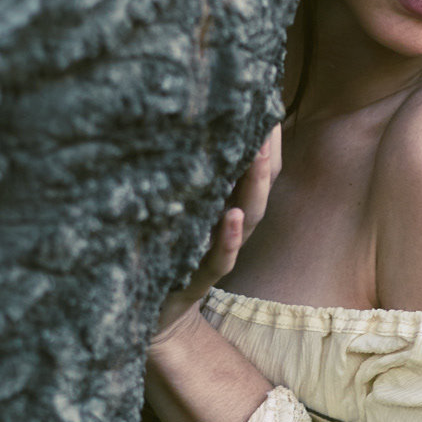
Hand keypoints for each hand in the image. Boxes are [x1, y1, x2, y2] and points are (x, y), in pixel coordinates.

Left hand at [151, 126, 281, 348]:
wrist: (153, 319)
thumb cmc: (165, 257)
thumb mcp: (178, 215)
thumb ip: (190, 183)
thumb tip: (188, 129)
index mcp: (226, 210)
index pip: (257, 172)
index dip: (267, 142)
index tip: (268, 103)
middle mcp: (228, 230)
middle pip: (258, 190)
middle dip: (264, 156)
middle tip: (268, 119)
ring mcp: (216, 254)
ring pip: (247, 219)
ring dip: (254, 188)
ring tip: (258, 156)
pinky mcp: (195, 280)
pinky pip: (217, 260)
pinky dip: (227, 240)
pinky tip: (231, 217)